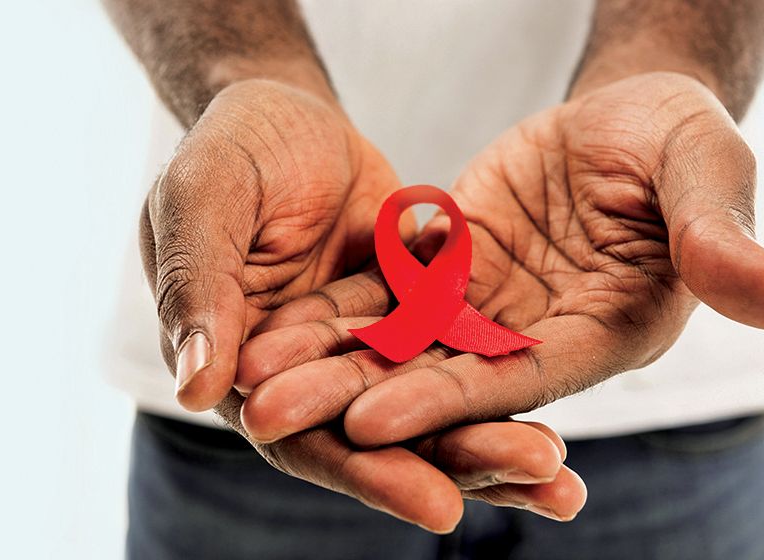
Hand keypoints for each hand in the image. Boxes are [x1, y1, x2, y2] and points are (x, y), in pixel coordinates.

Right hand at [140, 78, 584, 530]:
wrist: (284, 114)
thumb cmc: (225, 152)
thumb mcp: (201, 202)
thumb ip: (200, 289)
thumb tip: (201, 390)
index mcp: (248, 370)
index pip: (308, 439)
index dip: (370, 473)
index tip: (440, 506)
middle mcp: (315, 376)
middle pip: (388, 435)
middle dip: (461, 459)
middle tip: (537, 476)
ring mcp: (374, 345)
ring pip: (435, 401)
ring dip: (496, 434)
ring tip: (562, 473)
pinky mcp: (417, 310)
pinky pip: (465, 347)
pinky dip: (506, 372)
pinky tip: (560, 402)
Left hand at [234, 72, 763, 449]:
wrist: (630, 119)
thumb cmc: (680, 140)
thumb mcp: (703, 170)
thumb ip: (723, 236)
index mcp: (607, 331)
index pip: (524, 379)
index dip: (452, 398)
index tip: (375, 415)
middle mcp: (542, 338)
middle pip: (445, 380)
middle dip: (360, 400)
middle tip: (272, 418)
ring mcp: (494, 311)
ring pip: (403, 347)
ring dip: (328, 364)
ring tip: (249, 380)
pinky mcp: (455, 274)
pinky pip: (389, 299)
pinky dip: (334, 314)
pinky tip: (270, 324)